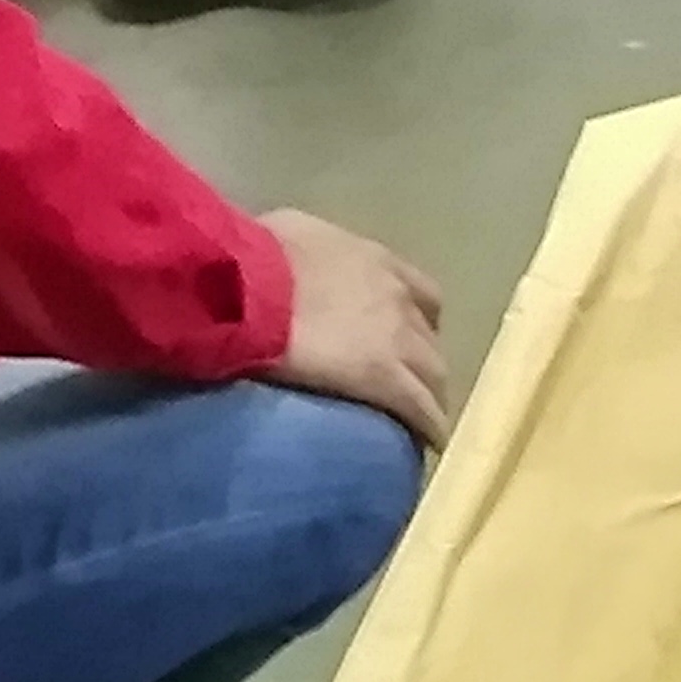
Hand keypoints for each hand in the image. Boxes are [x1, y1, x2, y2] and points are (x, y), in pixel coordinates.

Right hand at [263, 208, 452, 448]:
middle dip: (422, 361)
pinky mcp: (384, 378)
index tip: (404, 340)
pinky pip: (421, 409)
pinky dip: (429, 425)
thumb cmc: (254, 257)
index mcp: (373, 260)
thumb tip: (288, 265)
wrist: (247, 287)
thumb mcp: (286, 238)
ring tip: (416, 420)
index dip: (415, 320)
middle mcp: (396, 297)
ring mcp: (395, 339)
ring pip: (433, 375)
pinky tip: (427, 443)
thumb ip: (304, 254)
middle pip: (429, 338)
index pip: (419, 293)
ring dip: (428, 395)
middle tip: (405, 385)